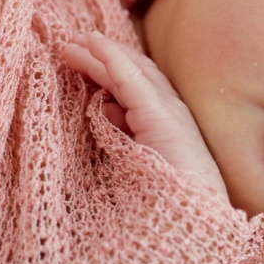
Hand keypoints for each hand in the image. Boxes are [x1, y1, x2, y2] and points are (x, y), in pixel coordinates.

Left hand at [63, 31, 227, 198]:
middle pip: (135, 71)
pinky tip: (95, 46)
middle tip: (73, 45)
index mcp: (166, 119)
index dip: (110, 66)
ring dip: (101, 54)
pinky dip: (113, 59)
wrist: (190, 218)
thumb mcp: (136, 157)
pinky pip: (133, 80)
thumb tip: (104, 107)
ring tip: (73, 45)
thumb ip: (122, 130)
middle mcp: (171, 108)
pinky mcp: (162, 116)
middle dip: (103, 56)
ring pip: (132, 70)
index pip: (138, 83)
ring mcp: (169, 110)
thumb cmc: (165, 196)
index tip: (82, 58)